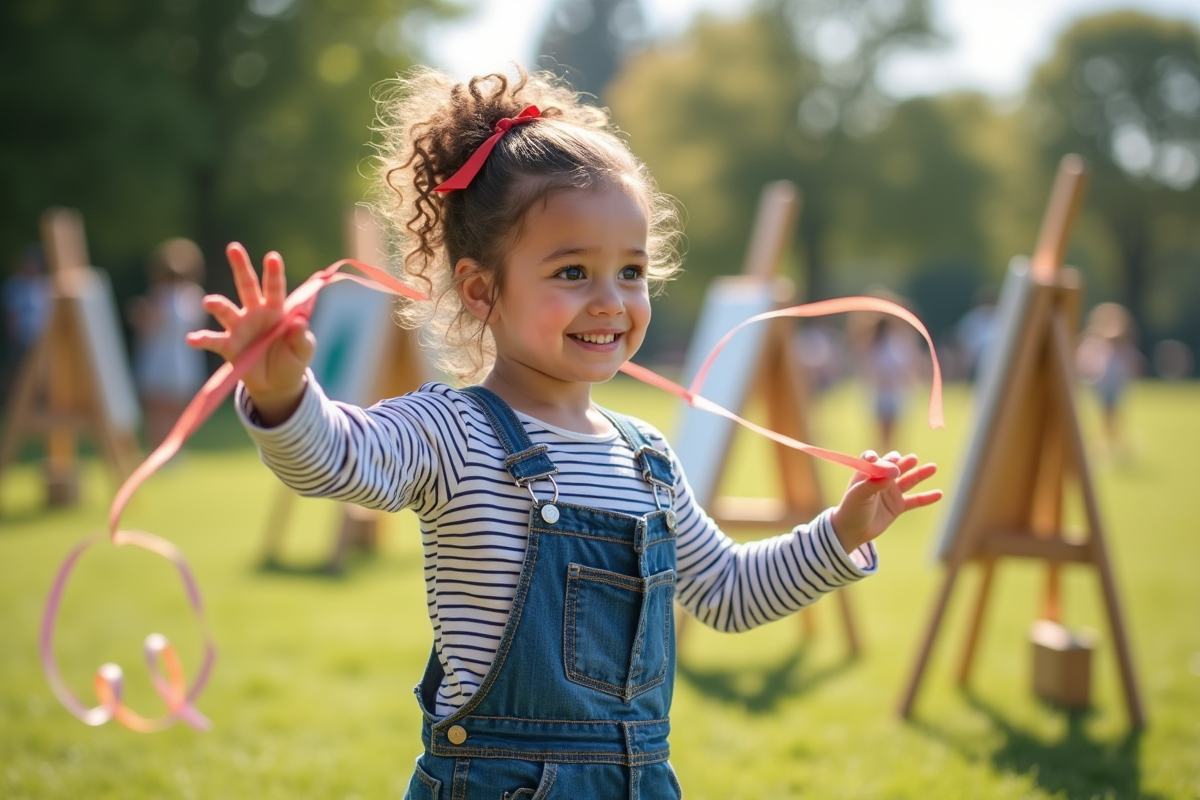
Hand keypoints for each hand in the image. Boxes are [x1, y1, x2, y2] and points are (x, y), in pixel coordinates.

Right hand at [185, 243, 314, 424]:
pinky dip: (201, 339)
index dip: (274, 273)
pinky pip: (213, 340)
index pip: (276, 288)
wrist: (277, 383)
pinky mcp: (229, 346)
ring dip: (218, 305)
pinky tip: (191, 339)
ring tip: (209, 302)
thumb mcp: (304, 349)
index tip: (272, 257)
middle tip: (233, 248)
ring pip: (226, 311)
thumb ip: (302, 336)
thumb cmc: (292, 358)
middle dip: (241, 267)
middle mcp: (255, 313)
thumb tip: (300, 322)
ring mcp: (239, 327)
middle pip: (247, 286)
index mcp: (277, 310)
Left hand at [829, 451, 941, 553]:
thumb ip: (874, 483)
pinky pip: (914, 501)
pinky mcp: (897, 506)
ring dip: (920, 474)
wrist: (852, 531)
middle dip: (904, 462)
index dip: (881, 458)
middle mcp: (880, 480)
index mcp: (867, 473)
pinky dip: (926, 498)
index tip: (888, 459)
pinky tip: (939, 494)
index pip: (874, 460)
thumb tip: (893, 471)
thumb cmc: (851, 510)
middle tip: (912, 459)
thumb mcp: (859, 495)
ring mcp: (890, 493)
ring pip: (908, 481)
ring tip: (933, 467)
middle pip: (895, 467)